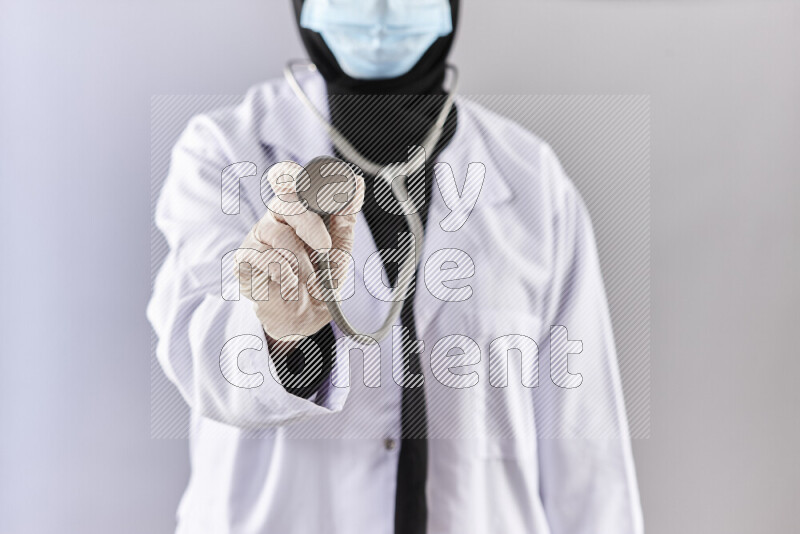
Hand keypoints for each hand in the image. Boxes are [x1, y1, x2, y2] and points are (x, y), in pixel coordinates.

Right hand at [234, 161, 364, 345]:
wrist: (305, 319)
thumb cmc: (320, 281)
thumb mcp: (340, 250)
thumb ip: (345, 219)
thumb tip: (356, 184)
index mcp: (295, 210)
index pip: (285, 177)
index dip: (290, 173)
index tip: (306, 182)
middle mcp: (273, 219)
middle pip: (284, 201)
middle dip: (310, 225)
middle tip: (326, 248)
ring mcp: (255, 239)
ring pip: (278, 235)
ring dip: (302, 262)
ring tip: (310, 281)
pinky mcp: (243, 261)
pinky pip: (263, 258)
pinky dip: (285, 275)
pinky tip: (291, 286)